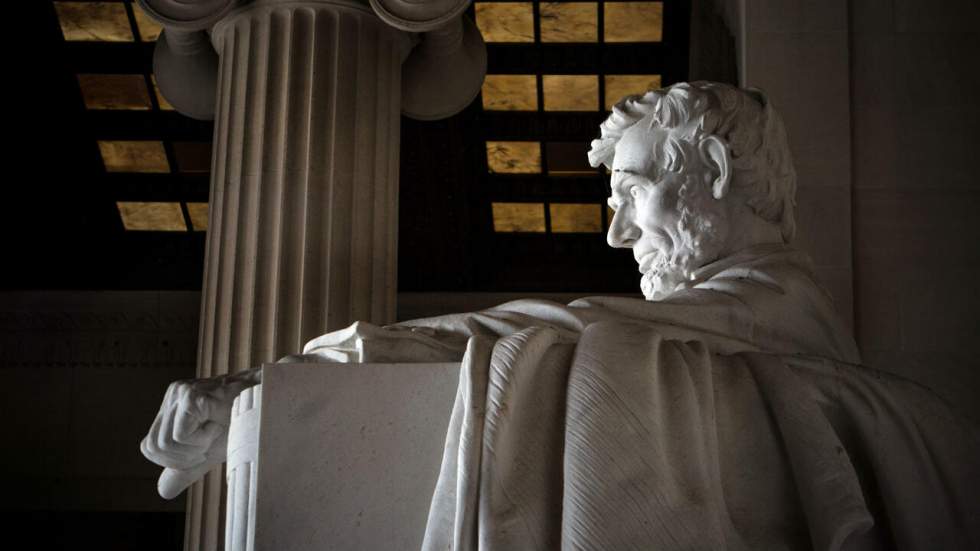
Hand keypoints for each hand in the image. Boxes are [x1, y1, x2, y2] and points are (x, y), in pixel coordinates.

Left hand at [140, 372, 257, 498]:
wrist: (270, 405)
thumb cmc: (244, 425)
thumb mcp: (210, 451)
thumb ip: (185, 468)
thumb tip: (163, 491)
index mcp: (173, 406)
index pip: (150, 447)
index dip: (174, 460)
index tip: (203, 449)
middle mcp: (173, 395)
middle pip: (154, 447)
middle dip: (184, 458)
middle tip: (210, 442)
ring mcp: (180, 392)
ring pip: (165, 443)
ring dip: (194, 448)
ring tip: (216, 432)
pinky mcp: (191, 396)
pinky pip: (180, 436)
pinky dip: (201, 440)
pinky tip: (219, 425)